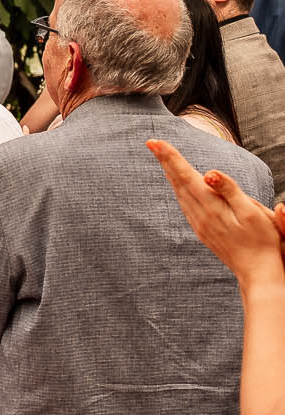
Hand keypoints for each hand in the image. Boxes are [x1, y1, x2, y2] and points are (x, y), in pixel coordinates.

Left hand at [147, 139, 284, 284]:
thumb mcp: (252, 212)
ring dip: (171, 175)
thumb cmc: (263, 241)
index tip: (154, 142)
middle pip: (178, 183)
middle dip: (166, 161)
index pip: (186, 175)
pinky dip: (180, 190)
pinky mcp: (203, 231)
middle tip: (152, 143)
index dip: (170, 157)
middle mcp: (200, 215)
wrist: (258, 272)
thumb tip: (209, 173)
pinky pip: (186, 206)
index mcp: (211, 207)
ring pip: (180, 194)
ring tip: (163, 159)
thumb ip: (229, 190)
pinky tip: (179, 186)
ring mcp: (200, 225)